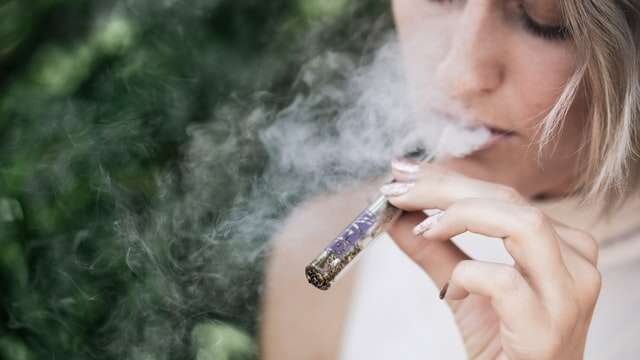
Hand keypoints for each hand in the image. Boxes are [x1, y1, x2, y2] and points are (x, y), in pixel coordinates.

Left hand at [383, 160, 600, 359]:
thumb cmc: (503, 344)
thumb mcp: (463, 287)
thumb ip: (434, 249)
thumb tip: (397, 215)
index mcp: (560, 247)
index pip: (503, 195)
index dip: (450, 179)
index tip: (404, 174)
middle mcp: (574, 265)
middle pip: (509, 201)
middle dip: (446, 188)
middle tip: (399, 189)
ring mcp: (567, 296)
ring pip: (523, 224)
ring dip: (462, 216)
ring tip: (424, 227)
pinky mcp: (547, 329)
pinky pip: (504, 282)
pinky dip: (468, 277)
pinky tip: (451, 292)